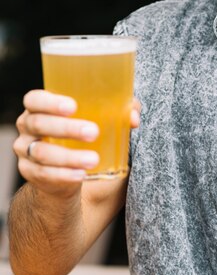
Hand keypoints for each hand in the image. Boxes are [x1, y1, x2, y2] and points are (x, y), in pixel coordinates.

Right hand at [13, 90, 140, 196]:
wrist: (66, 172)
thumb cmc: (83, 134)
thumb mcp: (98, 119)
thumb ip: (117, 111)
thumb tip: (133, 117)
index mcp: (40, 107)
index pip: (34, 99)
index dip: (50, 101)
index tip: (73, 106)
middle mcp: (27, 127)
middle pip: (39, 124)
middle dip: (66, 128)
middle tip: (93, 132)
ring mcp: (25, 151)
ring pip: (42, 153)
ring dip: (69, 156)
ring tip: (93, 159)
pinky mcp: (30, 173)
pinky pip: (44, 174)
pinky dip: (63, 175)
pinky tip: (81, 175)